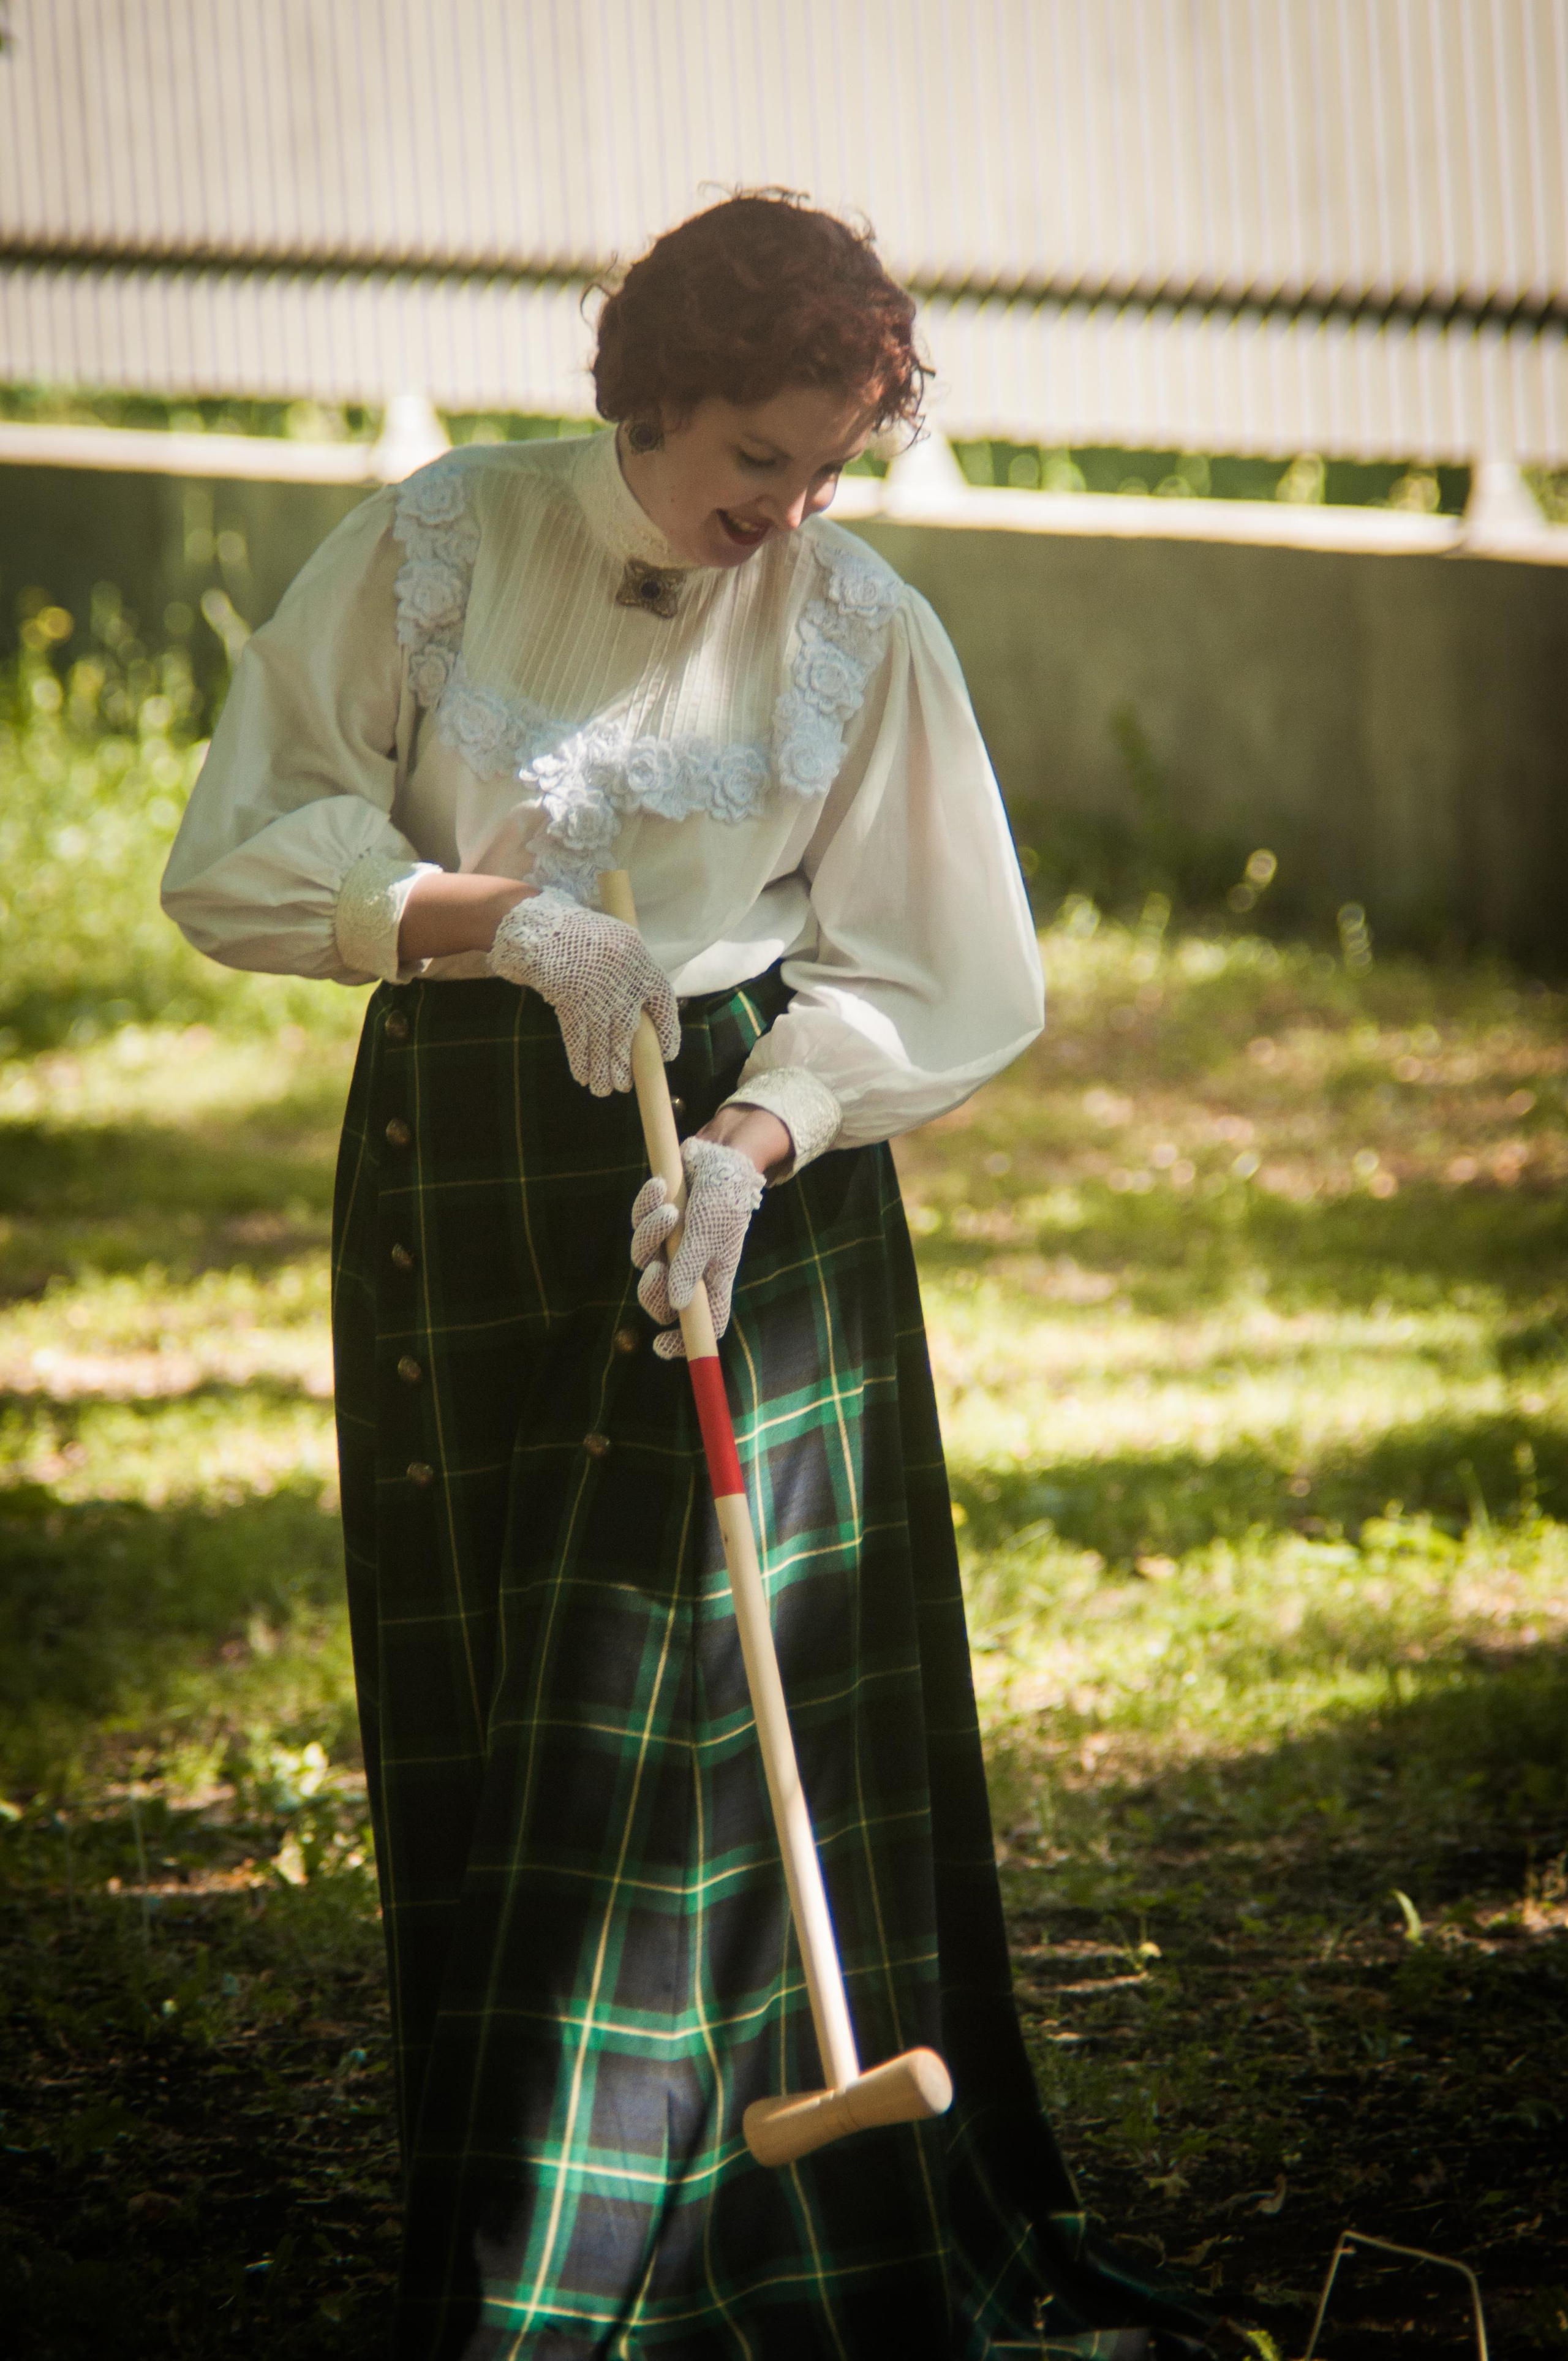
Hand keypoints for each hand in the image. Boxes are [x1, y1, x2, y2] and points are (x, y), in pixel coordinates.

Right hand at [488, 889, 679, 1094]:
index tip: (666, 1054)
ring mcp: (597, 1000)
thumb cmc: (587, 933)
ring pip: (603, 1045)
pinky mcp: (572, 1007)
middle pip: (629, 1037)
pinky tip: (582, 1077)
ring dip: (603, 1072)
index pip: (664, 1006)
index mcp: (642, 967)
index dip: (668, 1033)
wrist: (546, 929)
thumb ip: (635, 973)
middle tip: (624, 1085)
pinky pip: (578, 1041)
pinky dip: (580, 1061)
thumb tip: (641, 1010)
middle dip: (625, 1065)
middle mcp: (623, 988)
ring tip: (605, 1090)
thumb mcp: (623, 944)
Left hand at [630, 1137, 766, 1359]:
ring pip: (643, 1259)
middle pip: (660, 1299)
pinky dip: (644, 1206)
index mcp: (713, 1279)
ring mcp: (672, 1244)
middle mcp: (690, 1267)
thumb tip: (674, 1305)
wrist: (722, 1153)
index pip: (700, 1323)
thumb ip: (689, 1268)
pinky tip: (659, 1185)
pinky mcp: (657, 1221)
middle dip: (652, 1288)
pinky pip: (638, 1224)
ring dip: (650, 1233)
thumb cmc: (725, 1197)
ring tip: (667, 1207)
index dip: (682, 1341)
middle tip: (657, 1269)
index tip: (660, 1346)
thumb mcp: (709, 1235)